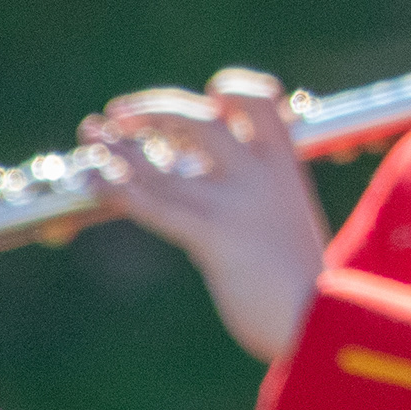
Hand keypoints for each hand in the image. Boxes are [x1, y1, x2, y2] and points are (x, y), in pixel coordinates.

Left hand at [81, 71, 328, 364]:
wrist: (320, 319)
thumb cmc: (303, 284)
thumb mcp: (286, 222)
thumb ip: (254, 199)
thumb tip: (207, 189)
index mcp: (284, 166)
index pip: (260, 99)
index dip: (228, 90)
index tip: (201, 100)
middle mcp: (261, 174)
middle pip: (201, 118)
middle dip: (154, 110)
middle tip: (119, 113)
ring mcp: (237, 203)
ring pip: (166, 161)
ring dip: (119, 145)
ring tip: (89, 134)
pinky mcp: (214, 237)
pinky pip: (155, 205)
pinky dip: (118, 188)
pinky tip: (94, 181)